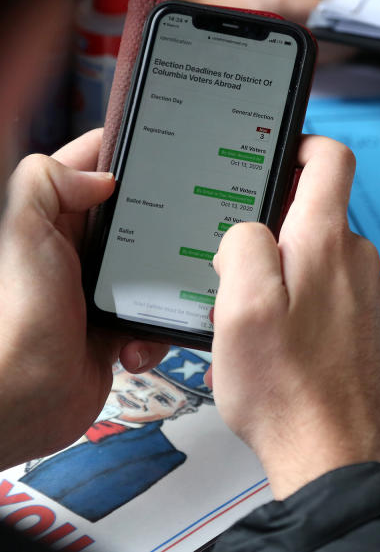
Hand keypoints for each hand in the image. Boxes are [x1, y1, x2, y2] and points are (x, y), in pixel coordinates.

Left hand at [0, 130, 168, 468]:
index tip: (169, 154)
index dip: (131, 155)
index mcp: (55, 219)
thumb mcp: (22, 232)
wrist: (23, 399)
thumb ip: (48, 183)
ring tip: (162, 296)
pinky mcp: (120, 328)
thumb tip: (100, 175)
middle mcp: (80, 250)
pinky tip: (134, 343)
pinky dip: (155, 332)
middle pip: (141, 219)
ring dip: (167, 285)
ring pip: (159, 270)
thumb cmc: (16, 318)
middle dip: (167, 226)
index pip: (95, 168)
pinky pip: (158, 318)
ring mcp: (102, 290)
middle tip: (189, 228)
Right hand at [209, 136, 379, 499]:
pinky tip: (269, 337)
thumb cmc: (289, 389)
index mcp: (327, 241)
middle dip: (269, 223)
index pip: (332, 158)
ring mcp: (363, 292)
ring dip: (278, 269)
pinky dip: (294, 300)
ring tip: (245, 309)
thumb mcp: (241, 306)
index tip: (270, 154)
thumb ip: (243, 245)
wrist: (333, 452)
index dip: (300, 143)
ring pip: (314, 255)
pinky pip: (323, 291)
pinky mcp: (360, 323)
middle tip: (230, 257)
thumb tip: (247, 230)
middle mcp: (355, 259)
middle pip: (314, 209)